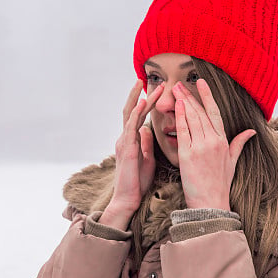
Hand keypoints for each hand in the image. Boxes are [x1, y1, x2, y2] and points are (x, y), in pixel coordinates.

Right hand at [110, 79, 164, 212]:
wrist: (127, 199)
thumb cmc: (137, 183)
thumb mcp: (146, 159)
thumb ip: (146, 144)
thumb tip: (147, 130)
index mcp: (130, 141)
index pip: (137, 117)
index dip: (144, 102)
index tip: (153, 90)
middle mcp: (125, 138)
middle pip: (130, 111)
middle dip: (137, 94)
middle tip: (143, 78)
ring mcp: (124, 142)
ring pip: (130, 115)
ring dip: (138, 99)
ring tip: (145, 85)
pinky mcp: (127, 148)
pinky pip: (131, 127)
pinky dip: (136, 113)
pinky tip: (142, 104)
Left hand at [172, 79, 256, 209]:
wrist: (210, 203)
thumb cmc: (219, 184)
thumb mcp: (232, 161)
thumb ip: (239, 143)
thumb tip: (252, 131)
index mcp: (223, 141)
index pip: (215, 113)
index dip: (208, 96)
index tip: (201, 83)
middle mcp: (213, 141)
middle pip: (201, 113)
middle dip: (191, 96)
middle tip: (181, 84)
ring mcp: (200, 147)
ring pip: (192, 119)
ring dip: (184, 102)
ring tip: (176, 90)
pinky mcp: (188, 155)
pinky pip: (183, 132)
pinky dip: (180, 118)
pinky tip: (177, 106)